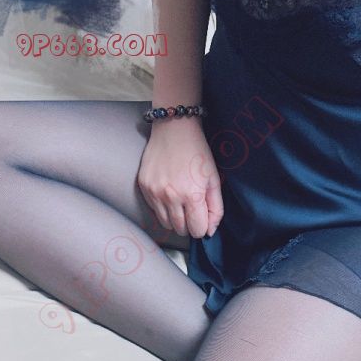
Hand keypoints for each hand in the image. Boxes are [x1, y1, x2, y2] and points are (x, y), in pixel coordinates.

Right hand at [138, 121, 222, 239]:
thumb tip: (209, 232)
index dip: (202, 226)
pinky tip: (169, 194)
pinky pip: (155, 211)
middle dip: (189, 224)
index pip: (197, 230)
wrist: (174, 129)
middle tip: (192, 209)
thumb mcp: (214, 180)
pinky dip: (163, 209)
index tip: (202, 216)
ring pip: (167, 224)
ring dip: (175, 220)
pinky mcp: (144, 187)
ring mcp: (155, 193)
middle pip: (181, 230)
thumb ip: (216, 209)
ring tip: (181, 203)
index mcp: (192, 195)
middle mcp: (171, 197)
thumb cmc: (198, 153)